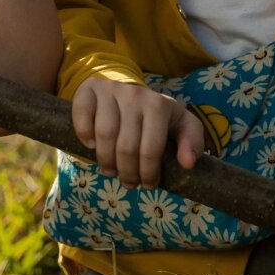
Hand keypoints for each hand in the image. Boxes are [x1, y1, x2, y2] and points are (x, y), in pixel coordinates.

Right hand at [71, 77, 205, 187]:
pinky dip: (84, 133)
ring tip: (110, 171)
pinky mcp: (90, 89)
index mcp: (159, 105)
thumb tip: (188, 163)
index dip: (148, 173)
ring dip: (106, 161)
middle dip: (127, 173)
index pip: (151, 149)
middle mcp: (135, 94)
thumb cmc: (159, 116)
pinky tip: (91, 145)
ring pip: (104, 134)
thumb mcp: (182, 126)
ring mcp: (110, 90)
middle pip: (126, 146)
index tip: (148, 185)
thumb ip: (193, 142)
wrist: (131, 91)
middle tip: (129, 183)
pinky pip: (82, 113)